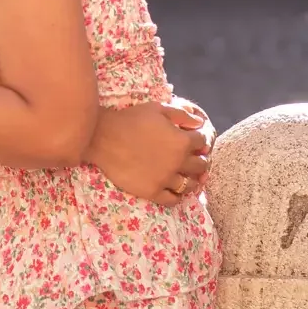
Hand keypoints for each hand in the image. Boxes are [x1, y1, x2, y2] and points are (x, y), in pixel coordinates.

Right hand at [91, 99, 213, 206]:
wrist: (104, 138)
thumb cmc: (131, 120)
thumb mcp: (158, 109)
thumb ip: (182, 115)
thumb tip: (200, 123)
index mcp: (182, 141)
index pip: (203, 143)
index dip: (200, 141)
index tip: (195, 142)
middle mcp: (178, 162)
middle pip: (201, 166)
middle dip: (199, 161)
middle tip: (193, 160)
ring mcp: (165, 179)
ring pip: (189, 185)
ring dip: (191, 180)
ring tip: (185, 177)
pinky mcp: (152, 191)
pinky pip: (172, 200)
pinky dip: (176, 196)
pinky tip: (173, 190)